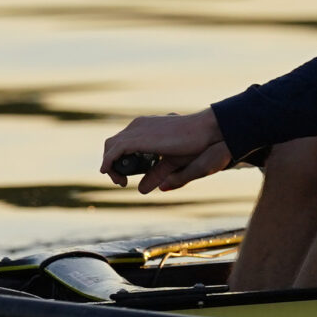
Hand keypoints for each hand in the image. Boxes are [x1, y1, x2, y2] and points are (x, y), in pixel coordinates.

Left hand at [100, 109, 229, 194]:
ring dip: (110, 165)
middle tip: (120, 181)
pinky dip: (109, 162)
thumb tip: (142, 190)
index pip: (122, 143)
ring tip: (119, 182)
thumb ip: (156, 175)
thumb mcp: (171, 164)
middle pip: (113, 144)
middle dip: (112, 164)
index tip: (125, 176)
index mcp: (146, 128)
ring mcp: (138, 130)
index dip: (118, 160)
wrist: (207, 131)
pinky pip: (115, 150)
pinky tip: (108, 172)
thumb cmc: (196, 144)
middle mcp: (139, 126)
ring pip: (111, 147)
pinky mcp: (139, 138)